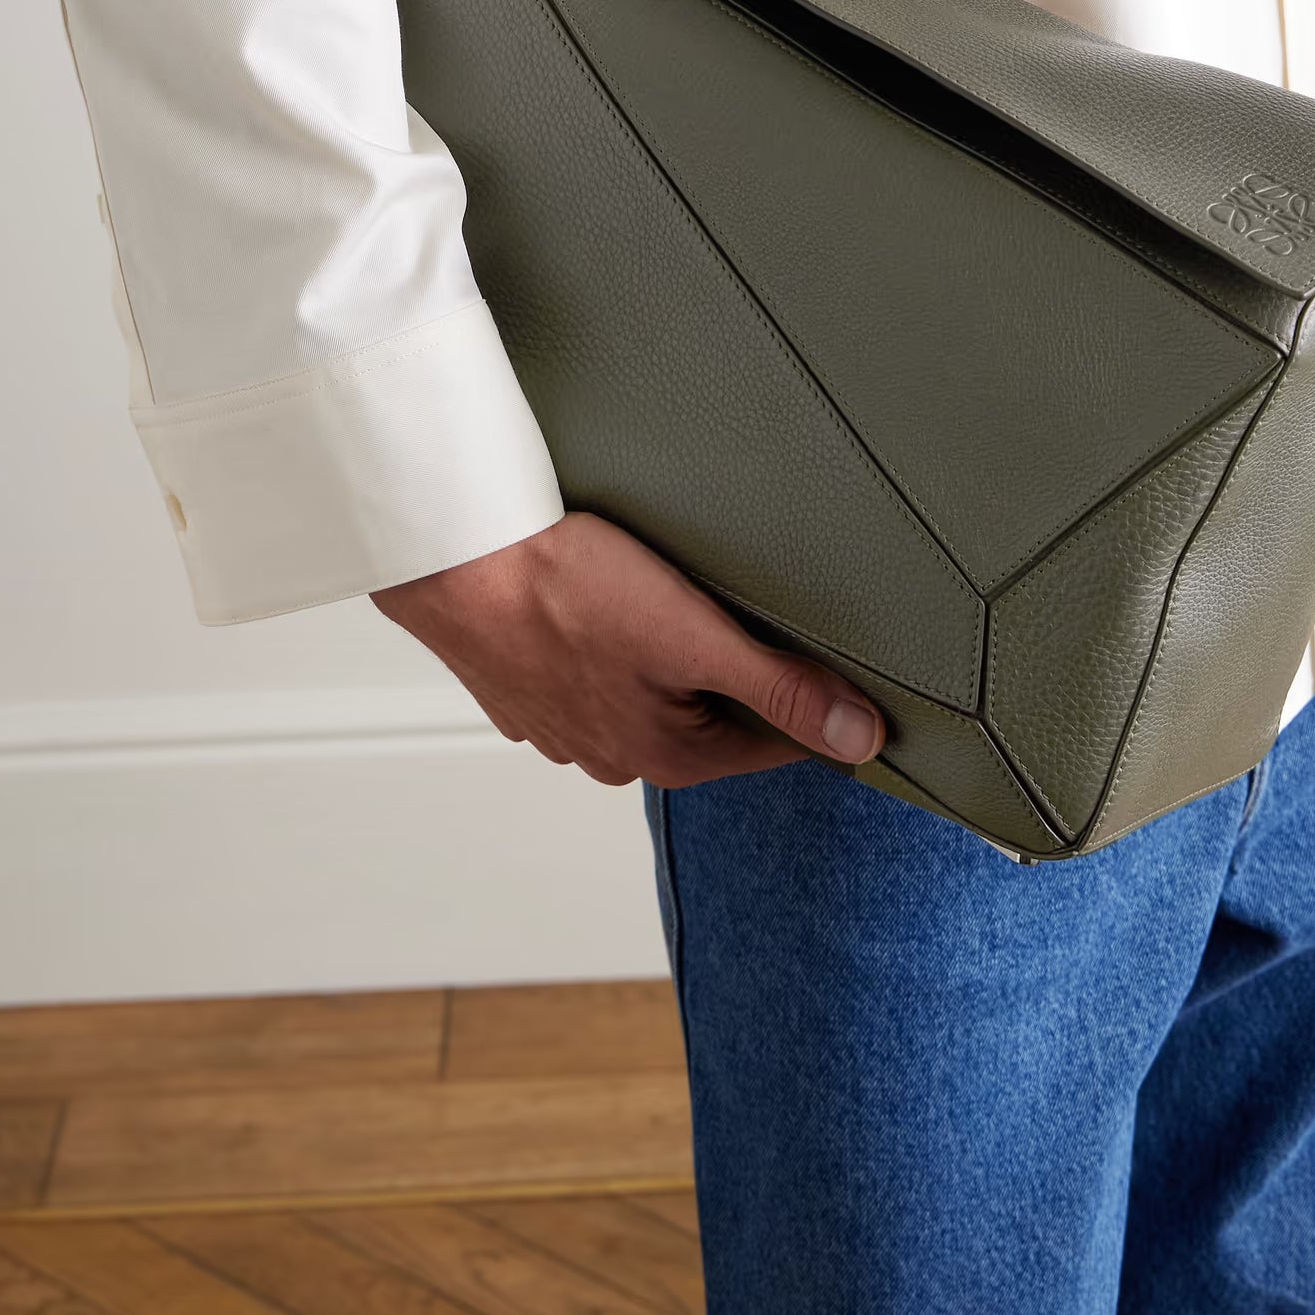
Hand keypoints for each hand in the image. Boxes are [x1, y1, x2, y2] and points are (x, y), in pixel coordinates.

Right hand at [373, 512, 885, 786]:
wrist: (454, 557)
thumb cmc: (565, 589)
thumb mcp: (696, 634)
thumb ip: (782, 688)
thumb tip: (861, 738)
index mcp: (666, 757)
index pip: (775, 742)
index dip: (814, 699)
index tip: (837, 663)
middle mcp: (614, 758)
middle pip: (713, 719)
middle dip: (737, 674)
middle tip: (749, 611)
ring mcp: (564, 728)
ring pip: (650, 696)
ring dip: (671, 660)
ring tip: (673, 600)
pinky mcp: (527, 688)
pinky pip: (596, 674)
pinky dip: (613, 647)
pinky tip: (609, 604)